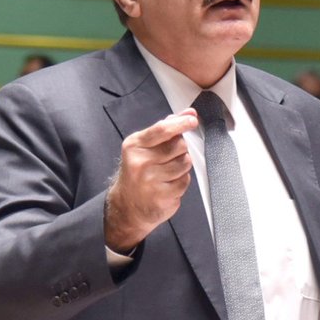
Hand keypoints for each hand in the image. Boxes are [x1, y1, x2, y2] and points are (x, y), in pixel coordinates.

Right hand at [104, 111, 196, 250]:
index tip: (193, 121)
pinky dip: (181, 181)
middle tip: (172, 156)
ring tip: (169, 171)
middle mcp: (140, 162)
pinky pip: (184, 182)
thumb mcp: (144, 147)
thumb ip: (166, 129)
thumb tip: (189, 114)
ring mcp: (150, 181)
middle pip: (178, 146)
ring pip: (184, 163)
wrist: (127, 206)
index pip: (162, 130)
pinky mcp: (161, 197)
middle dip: (182, 149)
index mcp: (135, 145)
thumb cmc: (138, 172)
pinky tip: (169, 184)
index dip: (181, 124)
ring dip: (182, 166)